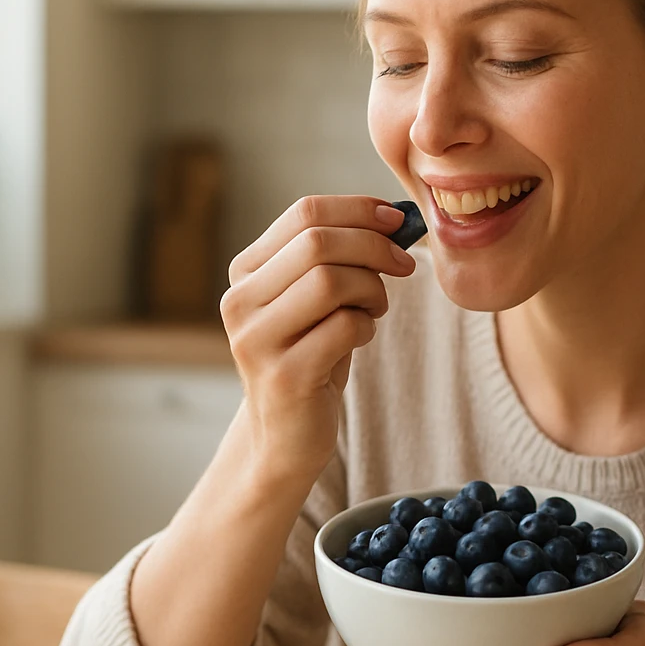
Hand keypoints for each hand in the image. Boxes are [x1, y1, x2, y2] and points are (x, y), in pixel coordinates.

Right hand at [221, 195, 415, 490]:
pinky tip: (360, 337)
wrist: (286, 436)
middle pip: (318, 242)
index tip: (398, 219)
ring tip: (375, 309)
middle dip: (375, 247)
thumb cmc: (312, 356)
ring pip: (330, 281)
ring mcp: (257, 339)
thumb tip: (397, 215)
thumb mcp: (319, 300)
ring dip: (372, 290)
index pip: (304, 214)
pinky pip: (344, 327)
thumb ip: (342, 257)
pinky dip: (367, 326)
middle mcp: (240, 301)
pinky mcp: (284, 375)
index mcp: (246, 271)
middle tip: (404, 264)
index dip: (358, 209)